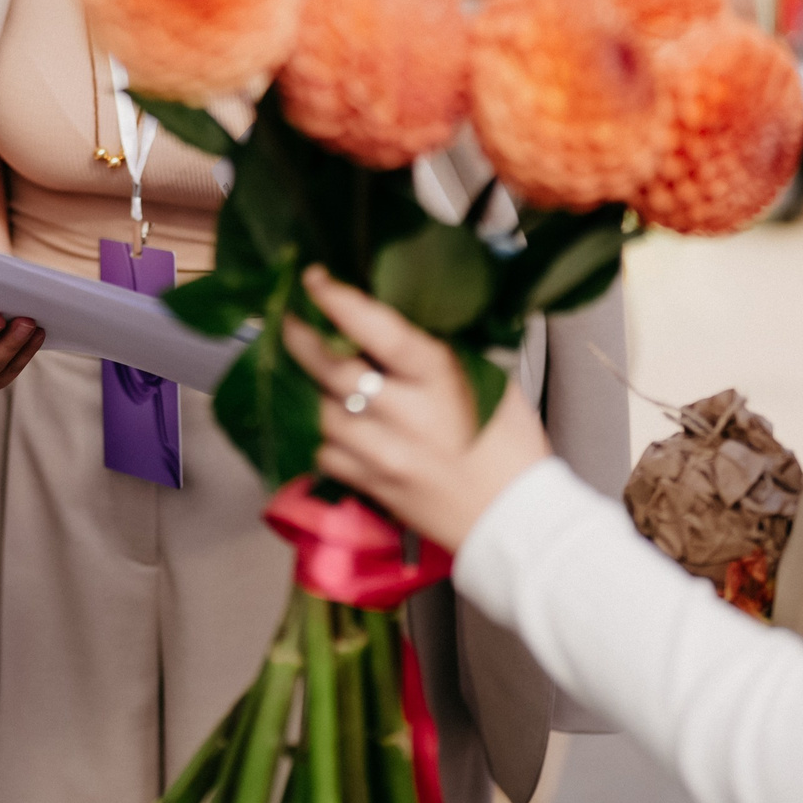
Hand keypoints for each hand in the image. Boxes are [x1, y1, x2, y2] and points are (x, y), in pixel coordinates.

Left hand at [283, 266, 549, 551]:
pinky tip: (325, 420)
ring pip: (322, 413)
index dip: (340, 302)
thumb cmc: (509, 447)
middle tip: (286, 317)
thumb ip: (439, 351)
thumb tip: (393, 318)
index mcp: (441, 381)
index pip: (381, 332)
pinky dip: (320, 435)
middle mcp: (407, 418)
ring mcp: (384, 457)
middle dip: (301, 338)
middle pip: (333, 371)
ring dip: (309, 388)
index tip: (313, 279)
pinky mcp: (372, 487)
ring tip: (304, 368)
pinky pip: (325, 455)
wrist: (516, 523)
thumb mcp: (488, 383)